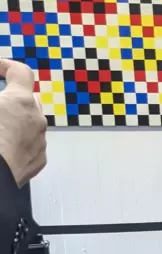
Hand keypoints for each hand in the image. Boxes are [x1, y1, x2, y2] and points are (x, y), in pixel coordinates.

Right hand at [0, 59, 46, 186]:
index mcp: (20, 100)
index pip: (21, 72)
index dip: (7, 66)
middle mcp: (36, 119)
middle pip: (29, 98)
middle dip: (12, 97)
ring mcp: (39, 141)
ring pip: (30, 123)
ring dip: (16, 120)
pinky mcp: (38, 160)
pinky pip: (30, 145)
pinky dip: (19, 141)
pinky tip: (3, 146)